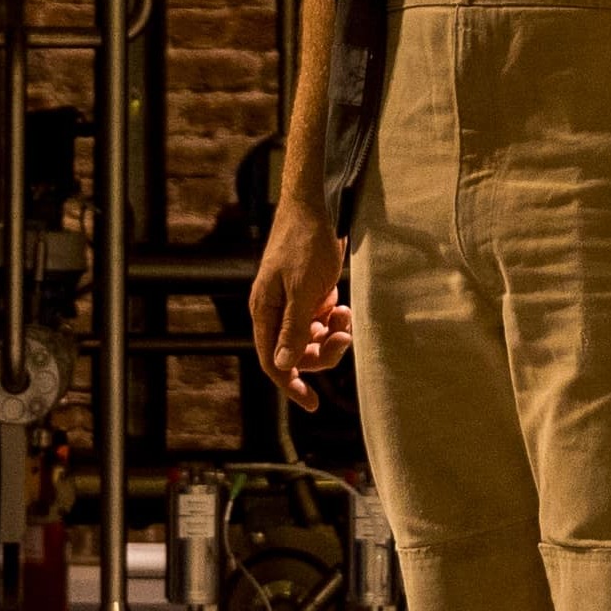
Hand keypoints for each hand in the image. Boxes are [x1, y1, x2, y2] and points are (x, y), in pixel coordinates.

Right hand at [251, 197, 352, 407]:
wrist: (314, 206)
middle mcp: (272, 311)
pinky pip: (318, 321)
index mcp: (264, 312)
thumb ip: (293, 329)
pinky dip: (332, 319)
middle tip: (346, 336)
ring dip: (331, 333)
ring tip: (346, 313)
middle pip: (295, 353)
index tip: (312, 404)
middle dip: (322, 352)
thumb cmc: (305, 245)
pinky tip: (342, 305)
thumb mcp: (303, 290)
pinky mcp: (305, 294)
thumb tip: (282, 365)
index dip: (291, 384)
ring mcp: (288, 303)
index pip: (272, 361)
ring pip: (310, 338)